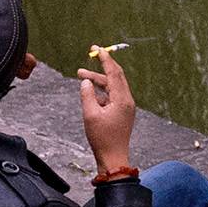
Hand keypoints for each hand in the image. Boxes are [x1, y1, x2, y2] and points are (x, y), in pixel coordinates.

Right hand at [76, 48, 139, 173]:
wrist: (113, 158)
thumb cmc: (102, 139)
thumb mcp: (90, 115)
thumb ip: (87, 96)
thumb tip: (86, 82)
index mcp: (122, 99)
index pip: (114, 72)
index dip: (105, 59)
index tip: (97, 48)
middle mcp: (127, 100)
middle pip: (115, 76)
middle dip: (101, 65)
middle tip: (91, 54)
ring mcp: (125, 107)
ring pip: (112, 86)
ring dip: (97, 80)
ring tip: (80, 75)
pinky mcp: (122, 113)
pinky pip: (112, 96)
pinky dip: (101, 91)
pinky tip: (89, 91)